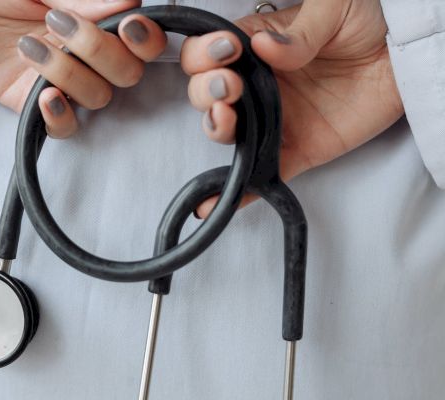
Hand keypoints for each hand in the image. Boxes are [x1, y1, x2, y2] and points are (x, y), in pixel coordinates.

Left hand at [0, 0, 166, 136]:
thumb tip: (130, 0)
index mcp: (97, 23)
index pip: (143, 43)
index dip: (146, 39)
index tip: (128, 25)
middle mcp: (88, 56)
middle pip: (127, 74)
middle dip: (100, 50)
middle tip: (59, 22)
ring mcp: (64, 82)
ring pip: (98, 97)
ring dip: (69, 72)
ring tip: (28, 45)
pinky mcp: (35, 104)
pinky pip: (64, 128)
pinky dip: (61, 115)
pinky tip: (44, 94)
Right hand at [186, 0, 404, 216]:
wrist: (404, 55)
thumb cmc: (366, 21)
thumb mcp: (333, 8)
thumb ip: (300, 31)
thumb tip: (264, 47)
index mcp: (253, 48)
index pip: (208, 53)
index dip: (204, 54)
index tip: (226, 52)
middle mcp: (255, 86)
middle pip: (209, 95)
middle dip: (207, 92)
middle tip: (229, 88)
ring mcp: (272, 120)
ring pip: (227, 133)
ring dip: (215, 128)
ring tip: (225, 119)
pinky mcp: (295, 149)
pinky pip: (263, 173)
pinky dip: (238, 191)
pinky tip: (215, 201)